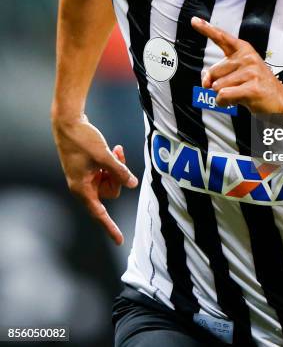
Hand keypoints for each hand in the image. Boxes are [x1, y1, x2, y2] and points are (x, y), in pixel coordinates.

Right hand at [52, 115, 137, 244]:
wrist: (68, 122)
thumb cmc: (82, 140)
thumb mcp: (104, 156)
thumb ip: (119, 171)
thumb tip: (132, 184)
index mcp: (82, 188)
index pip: (99, 213)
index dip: (110, 227)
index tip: (119, 241)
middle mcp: (82, 185)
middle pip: (109, 193)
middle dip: (118, 177)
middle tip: (119, 157)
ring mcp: (85, 177)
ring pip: (109, 181)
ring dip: (117, 167)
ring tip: (117, 150)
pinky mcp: (88, 168)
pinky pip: (106, 172)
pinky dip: (112, 163)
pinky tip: (114, 149)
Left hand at [191, 16, 282, 112]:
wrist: (280, 101)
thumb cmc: (256, 87)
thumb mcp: (237, 75)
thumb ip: (218, 73)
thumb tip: (205, 81)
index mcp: (244, 50)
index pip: (222, 37)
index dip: (206, 29)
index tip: (194, 20)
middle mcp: (247, 57)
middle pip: (213, 72)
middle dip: (217, 85)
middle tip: (236, 88)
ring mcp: (251, 72)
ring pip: (217, 86)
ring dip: (223, 95)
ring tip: (240, 94)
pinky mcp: (252, 88)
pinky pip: (223, 96)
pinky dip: (224, 103)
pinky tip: (236, 102)